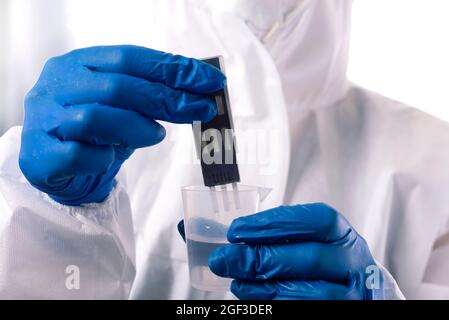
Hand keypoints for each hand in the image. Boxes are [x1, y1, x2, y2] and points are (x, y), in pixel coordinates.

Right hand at [19, 45, 224, 204]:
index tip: (210, 81)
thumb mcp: (122, 105)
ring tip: (157, 134)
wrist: (52, 162)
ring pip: (95, 117)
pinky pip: (77, 155)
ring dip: (137, 127)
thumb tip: (199, 95)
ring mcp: (44, 119)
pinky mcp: (40, 154)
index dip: (174, 68)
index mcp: (78, 63)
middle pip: (118, 85)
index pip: (130, 58)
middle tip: (202, 108)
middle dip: (168, 97)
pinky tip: (111, 157)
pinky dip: (103, 157)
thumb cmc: (93, 130)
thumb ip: (150, 95)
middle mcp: (57, 85)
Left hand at [208, 203, 383, 299]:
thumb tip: (187, 226)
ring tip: (236, 283)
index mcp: (342, 236)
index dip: (277, 223)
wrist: (345, 291)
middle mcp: (353, 264)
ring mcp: (350, 296)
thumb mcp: (295, 241)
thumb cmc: (310, 262)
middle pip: (310, 259)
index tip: (237, 229)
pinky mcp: (338, 314)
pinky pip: (302, 310)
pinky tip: (251, 298)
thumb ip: (252, 234)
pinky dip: (272, 305)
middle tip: (224, 259)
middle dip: (260, 258)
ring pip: (308, 293)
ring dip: (264, 288)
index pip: (318, 220)